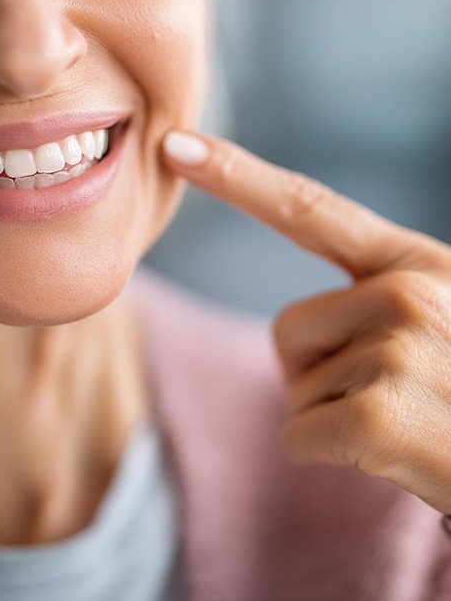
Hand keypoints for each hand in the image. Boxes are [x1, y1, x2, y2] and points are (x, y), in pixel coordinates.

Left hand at [163, 131, 450, 515]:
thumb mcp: (441, 326)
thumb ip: (379, 300)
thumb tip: (299, 328)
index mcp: (419, 264)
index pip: (309, 209)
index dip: (235, 176)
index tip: (175, 145)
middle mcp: (410, 292)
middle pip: (287, 328)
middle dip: (321, 372)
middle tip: (399, 397)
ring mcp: (396, 350)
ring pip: (295, 386)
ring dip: (336, 416)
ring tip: (410, 422)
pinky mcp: (379, 416)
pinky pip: (298, 435)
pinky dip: (330, 454)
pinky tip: (395, 455)